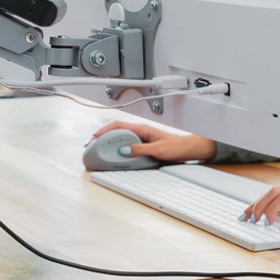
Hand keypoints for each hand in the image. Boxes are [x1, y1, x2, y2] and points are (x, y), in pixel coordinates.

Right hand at [90, 121, 216, 162]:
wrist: (187, 150)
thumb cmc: (176, 146)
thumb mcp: (158, 149)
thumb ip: (141, 149)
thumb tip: (125, 150)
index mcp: (142, 129)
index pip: (119, 126)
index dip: (105, 131)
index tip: (95, 137)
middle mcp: (140, 132)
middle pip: (116, 130)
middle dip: (102, 136)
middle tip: (92, 144)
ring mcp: (141, 138)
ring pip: (120, 137)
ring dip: (109, 142)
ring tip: (99, 149)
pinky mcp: (143, 145)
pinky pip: (126, 144)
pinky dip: (117, 147)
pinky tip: (113, 153)